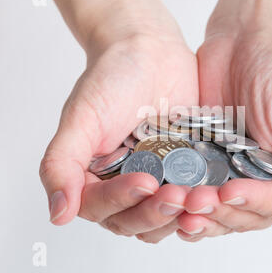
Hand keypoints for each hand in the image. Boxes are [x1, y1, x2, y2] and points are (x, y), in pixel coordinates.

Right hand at [40, 0, 197, 241]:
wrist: (149, 50)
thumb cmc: (111, 78)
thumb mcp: (81, 118)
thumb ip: (62, 164)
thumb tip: (57, 214)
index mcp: (92, 179)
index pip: (102, 209)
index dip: (122, 202)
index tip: (144, 182)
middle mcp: (122, 186)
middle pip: (136, 222)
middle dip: (156, 213)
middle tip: (176, 195)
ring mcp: (156, 181)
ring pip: (165, 217)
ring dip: (181, 214)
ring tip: (198, 196)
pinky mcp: (184, 172)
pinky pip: (192, 196)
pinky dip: (201, 200)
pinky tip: (214, 192)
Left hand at [175, 0, 271, 241]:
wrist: (243, 43)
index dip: (252, 204)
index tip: (230, 192)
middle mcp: (256, 181)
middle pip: (239, 216)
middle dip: (219, 212)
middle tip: (196, 200)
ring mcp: (225, 173)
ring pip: (212, 211)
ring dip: (197, 213)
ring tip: (178, 204)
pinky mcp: (199, 162)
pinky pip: (188, 188)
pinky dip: (178, 199)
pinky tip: (164, 198)